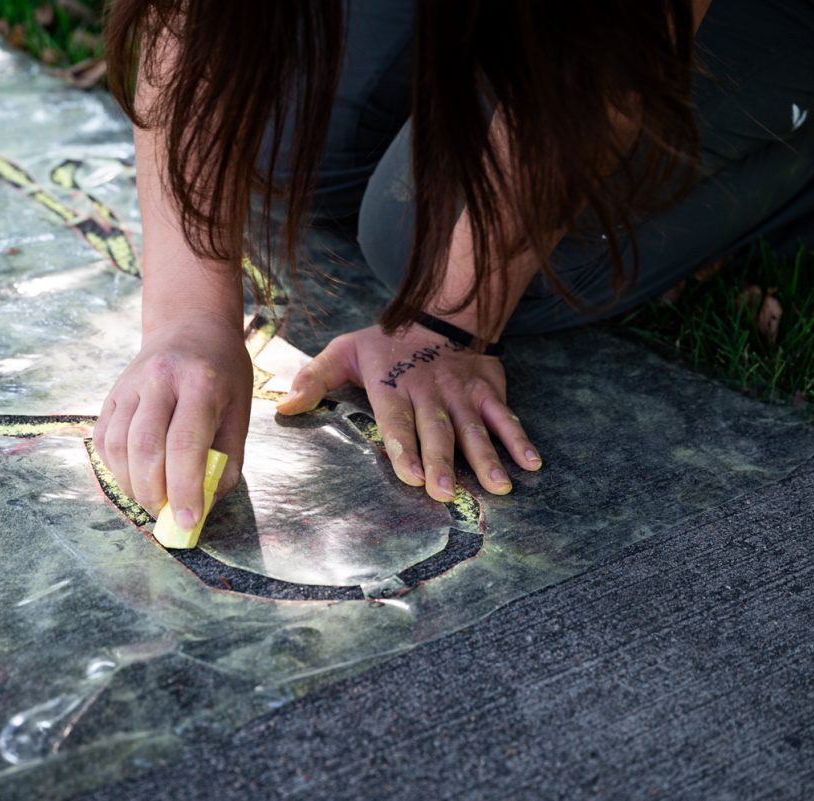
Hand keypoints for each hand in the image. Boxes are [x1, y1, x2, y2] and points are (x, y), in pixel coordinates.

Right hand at [93, 313, 252, 525]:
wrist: (190, 327)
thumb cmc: (223, 374)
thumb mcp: (240, 411)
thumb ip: (226, 460)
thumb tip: (203, 507)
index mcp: (200, 382)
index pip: (185, 444)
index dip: (184, 489)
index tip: (188, 522)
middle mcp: (159, 380)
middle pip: (145, 448)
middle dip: (154, 493)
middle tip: (167, 514)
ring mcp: (130, 385)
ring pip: (119, 448)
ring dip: (132, 486)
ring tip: (152, 498)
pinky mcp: (111, 395)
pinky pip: (104, 441)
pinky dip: (116, 469)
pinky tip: (135, 477)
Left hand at [276, 324, 540, 498]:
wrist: (438, 315)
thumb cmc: (384, 345)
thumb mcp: (344, 352)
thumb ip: (315, 379)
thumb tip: (283, 406)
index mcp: (393, 385)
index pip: (397, 418)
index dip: (404, 446)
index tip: (411, 475)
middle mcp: (430, 390)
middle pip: (437, 428)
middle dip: (443, 460)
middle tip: (446, 493)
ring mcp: (462, 392)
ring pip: (475, 426)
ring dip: (486, 457)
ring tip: (497, 487)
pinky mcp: (488, 389)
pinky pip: (505, 416)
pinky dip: (519, 439)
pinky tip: (530, 464)